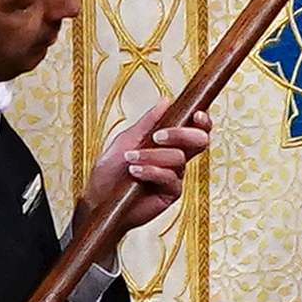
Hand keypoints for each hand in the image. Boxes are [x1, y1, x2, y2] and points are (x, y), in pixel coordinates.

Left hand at [92, 93, 211, 230]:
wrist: (98, 199)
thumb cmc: (110, 171)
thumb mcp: (126, 140)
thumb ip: (147, 122)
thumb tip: (167, 101)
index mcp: (169, 143)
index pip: (195, 128)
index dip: (203, 120)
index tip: (196, 114)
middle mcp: (176, 158)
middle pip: (199, 141)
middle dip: (181, 134)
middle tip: (158, 136)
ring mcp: (175, 176)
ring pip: (178, 158)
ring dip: (152, 156)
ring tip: (131, 159)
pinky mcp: (171, 193)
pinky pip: (170, 177)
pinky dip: (151, 171)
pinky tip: (135, 172)